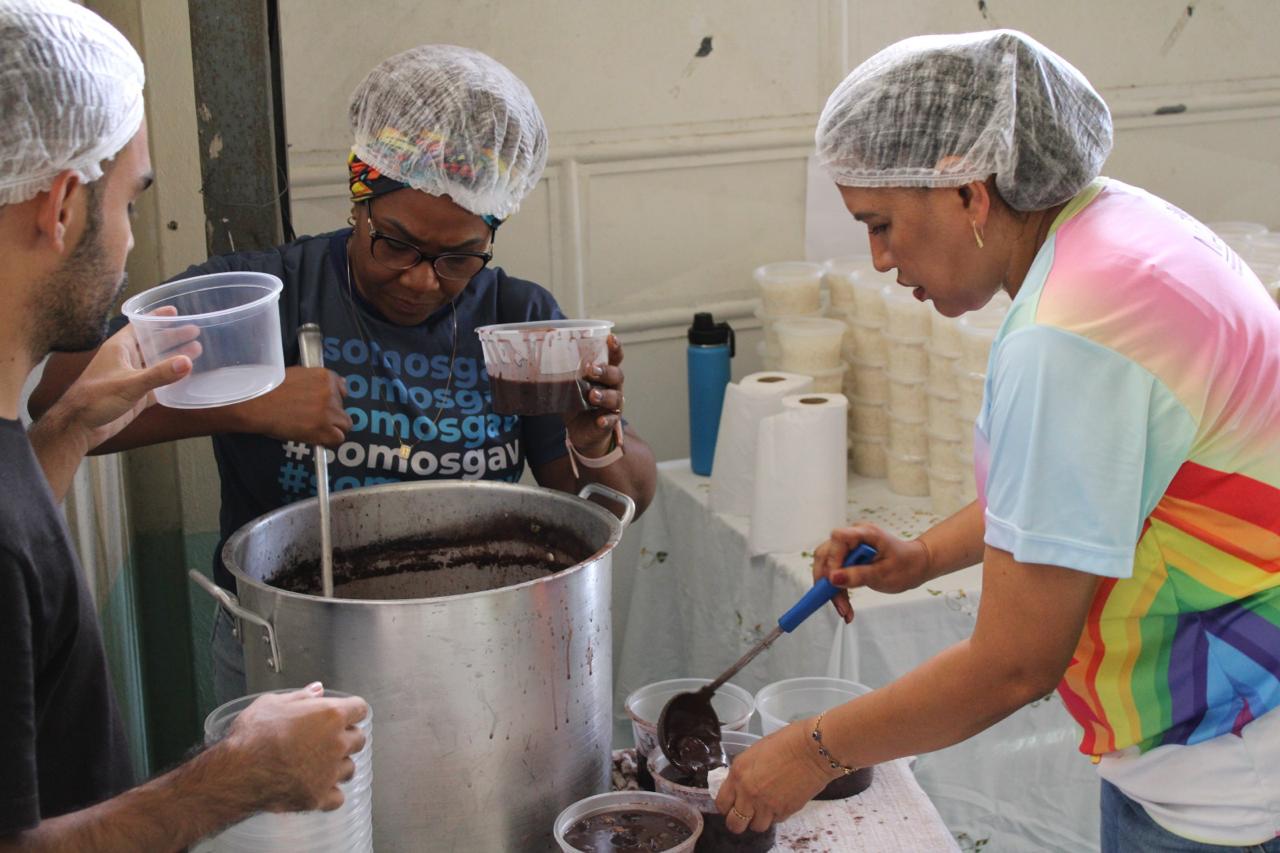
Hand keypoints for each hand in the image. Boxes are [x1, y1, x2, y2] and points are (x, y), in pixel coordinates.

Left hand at [57, 315, 196, 450]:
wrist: (80, 427)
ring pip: (157, 363)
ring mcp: (132, 377)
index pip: (140, 325)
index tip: (175, 311)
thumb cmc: (95, 399)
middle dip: (172, 336)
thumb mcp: (129, 384)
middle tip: (194, 330)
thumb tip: (187, 362)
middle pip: (152, 343)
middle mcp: (126, 359)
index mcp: (119, 348)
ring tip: (197, 350)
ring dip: (174, 357)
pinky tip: (187, 378)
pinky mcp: (137, 395)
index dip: (156, 317)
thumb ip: (158, 374)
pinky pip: (159, 384)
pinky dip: (172, 380)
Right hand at [224, 683, 368, 812]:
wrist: (238, 773)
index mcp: (330, 716)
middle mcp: (337, 743)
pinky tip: (315, 787)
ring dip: (338, 766)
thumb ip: (300, 696)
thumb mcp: (272, 703)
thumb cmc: (253, 735)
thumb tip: (317, 689)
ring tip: (317, 765)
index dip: (351, 711)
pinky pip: (337, 797)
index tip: (344, 715)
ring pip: (349, 768)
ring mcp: (330, 772)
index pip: (360, 709)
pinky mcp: (320, 797)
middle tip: (326, 740)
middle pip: (359, 739)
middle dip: (346, 738)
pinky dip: (329, 793)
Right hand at [236, 366, 350, 447]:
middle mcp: (330, 392)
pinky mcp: (323, 427)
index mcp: (325, 376)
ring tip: (314, 430)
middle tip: (312, 420)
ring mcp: (328, 410)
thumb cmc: (269, 390)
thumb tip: (339, 384)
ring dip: (332, 429)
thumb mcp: (297, 375)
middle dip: (331, 417)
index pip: (342, 391)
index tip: (321, 408)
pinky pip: (338, 439)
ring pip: (344, 425)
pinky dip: (328, 441)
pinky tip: (315, 438)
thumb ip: (317, 382)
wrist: (255, 404)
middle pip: (343, 410)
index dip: (332, 402)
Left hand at [563, 334, 624, 455]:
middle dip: (605, 371)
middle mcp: (612, 387)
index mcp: (604, 375)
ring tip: (592, 395)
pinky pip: (611, 420)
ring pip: (616, 397)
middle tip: (590, 370)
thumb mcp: (570, 386)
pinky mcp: (610, 422)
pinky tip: (600, 420)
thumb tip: (539, 358)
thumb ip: (563, 374)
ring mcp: (612, 405)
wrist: (581, 431)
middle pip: (617, 375)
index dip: (615, 348)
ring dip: (605, 395)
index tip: (611, 338)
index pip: (614, 358)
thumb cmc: (578, 402)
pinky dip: (606, 419)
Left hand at [715, 719, 834, 833]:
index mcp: (738, 773)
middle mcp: (749, 793)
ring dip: (759, 819)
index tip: (732, 804)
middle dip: (738, 821)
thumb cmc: (787, 742)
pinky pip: (775, 821)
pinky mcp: (785, 812)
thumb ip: (744, 772)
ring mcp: (767, 805)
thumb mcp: (755, 752)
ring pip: (756, 826)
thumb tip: (741, 786)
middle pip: (735, 823)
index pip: (722, 803)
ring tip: (765, 808)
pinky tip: (780, 802)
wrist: (814, 749)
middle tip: (745, 814)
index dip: (726, 807)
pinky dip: (776, 816)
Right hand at [812, 524, 931, 622]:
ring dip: (831, 589)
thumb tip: (833, 578)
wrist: (916, 565)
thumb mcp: (884, 574)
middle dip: (827, 581)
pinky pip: (834, 572)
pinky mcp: (848, 557)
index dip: (833, 559)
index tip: (835, 581)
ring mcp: (850, 546)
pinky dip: (837, 590)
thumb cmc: (906, 565)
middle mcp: (854, 536)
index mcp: (865, 533)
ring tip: (844, 610)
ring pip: (827, 566)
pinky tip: (845, 606)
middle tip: (838, 604)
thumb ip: (858, 575)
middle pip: (826, 554)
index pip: (838, 538)